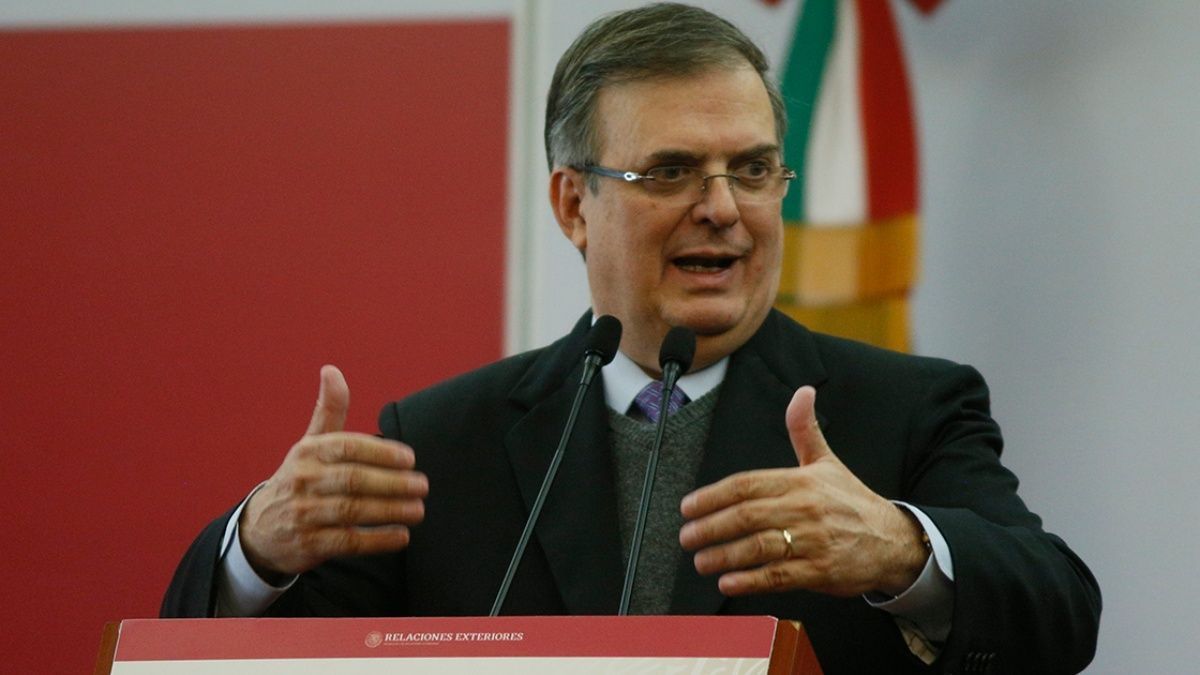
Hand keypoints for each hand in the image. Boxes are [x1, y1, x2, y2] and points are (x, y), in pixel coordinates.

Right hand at [239, 365, 427, 577]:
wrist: (259, 530)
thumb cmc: (299, 478)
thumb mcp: (309, 443)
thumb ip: (329, 410)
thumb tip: (332, 369)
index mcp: (309, 452)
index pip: (348, 447)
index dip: (381, 452)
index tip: (410, 459)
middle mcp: (304, 481)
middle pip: (353, 481)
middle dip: (392, 483)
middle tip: (422, 485)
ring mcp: (304, 514)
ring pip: (353, 511)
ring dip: (390, 511)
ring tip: (418, 510)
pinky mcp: (309, 545)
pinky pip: (348, 542)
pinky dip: (377, 540)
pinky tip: (401, 536)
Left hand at [679, 386, 926, 597]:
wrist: (893, 541)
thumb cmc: (852, 502)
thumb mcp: (828, 462)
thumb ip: (805, 429)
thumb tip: (802, 392)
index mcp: (800, 481)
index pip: (746, 485)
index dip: (713, 495)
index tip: (688, 507)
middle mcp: (804, 509)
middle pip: (746, 516)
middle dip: (710, 527)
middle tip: (686, 537)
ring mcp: (813, 541)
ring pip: (758, 547)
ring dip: (724, 555)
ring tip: (701, 561)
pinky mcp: (820, 571)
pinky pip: (779, 576)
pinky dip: (750, 581)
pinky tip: (729, 582)